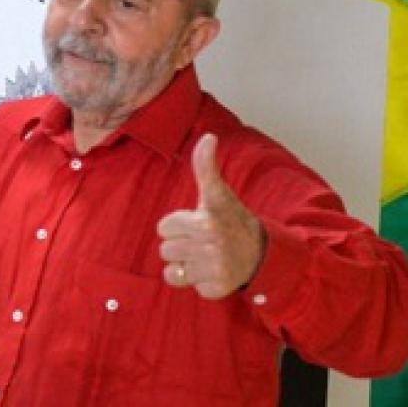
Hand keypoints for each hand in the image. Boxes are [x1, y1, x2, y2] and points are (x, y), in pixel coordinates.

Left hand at [157, 133, 263, 298]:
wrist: (262, 253)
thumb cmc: (232, 219)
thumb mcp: (217, 194)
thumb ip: (205, 167)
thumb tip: (208, 137)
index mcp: (206, 221)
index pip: (163, 227)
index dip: (177, 224)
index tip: (196, 222)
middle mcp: (210, 246)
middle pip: (165, 249)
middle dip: (180, 244)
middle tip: (201, 240)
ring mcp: (215, 269)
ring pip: (173, 270)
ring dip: (185, 264)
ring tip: (205, 255)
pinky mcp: (218, 289)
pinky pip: (189, 286)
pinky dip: (198, 281)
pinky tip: (212, 270)